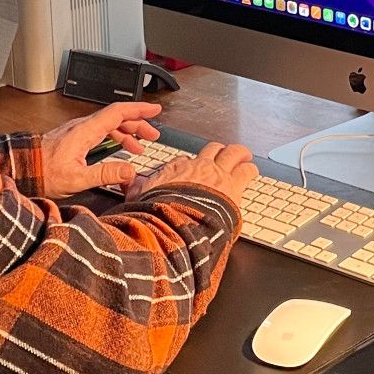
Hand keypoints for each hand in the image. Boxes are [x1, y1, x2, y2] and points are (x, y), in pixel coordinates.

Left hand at [35, 102, 162, 196]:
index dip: (138, 109)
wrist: (20, 168)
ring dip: (126, 132)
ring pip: (107, 124)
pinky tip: (117, 149)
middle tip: (153, 134)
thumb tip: (130, 171)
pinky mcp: (73, 138)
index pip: (117, 112)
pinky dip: (113, 136)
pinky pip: (99, 131)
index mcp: (85, 131)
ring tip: (139, 146)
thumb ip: (105, 174)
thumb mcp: (77, 178)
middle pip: (115, 117)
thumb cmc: (43, 172)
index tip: (154, 109)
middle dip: (137, 123)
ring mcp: (77, 131)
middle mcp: (82, 127)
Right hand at [130, 140, 257, 205]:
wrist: (176, 222)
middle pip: (211, 150)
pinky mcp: (233, 185)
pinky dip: (250, 169)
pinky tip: (252, 171)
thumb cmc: (158, 213)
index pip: (185, 162)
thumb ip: (132, 188)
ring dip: (239, 155)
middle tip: (223, 156)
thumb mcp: (136, 197)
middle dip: (218, 152)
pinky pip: (246, 170)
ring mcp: (217, 174)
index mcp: (176, 170)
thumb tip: (121, 182)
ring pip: (233, 153)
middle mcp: (197, 167)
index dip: (190, 167)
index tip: (192, 173)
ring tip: (244, 157)